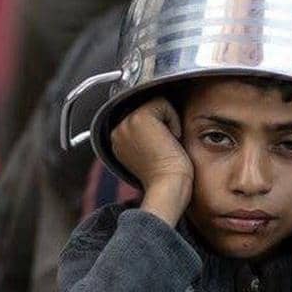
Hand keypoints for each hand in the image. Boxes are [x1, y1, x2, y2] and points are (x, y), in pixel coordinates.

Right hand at [111, 97, 193, 224]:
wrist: (166, 188)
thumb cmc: (166, 178)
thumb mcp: (151, 155)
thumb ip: (147, 137)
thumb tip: (161, 123)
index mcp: (118, 140)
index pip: (144, 117)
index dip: (160, 127)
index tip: (162, 148)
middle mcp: (117, 130)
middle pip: (151, 108)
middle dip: (164, 124)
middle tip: (164, 149)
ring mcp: (125, 123)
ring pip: (157, 104)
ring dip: (169, 123)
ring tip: (166, 146)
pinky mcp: (139, 117)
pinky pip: (163, 103)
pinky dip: (174, 121)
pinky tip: (169, 141)